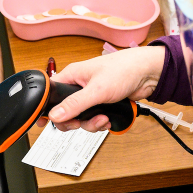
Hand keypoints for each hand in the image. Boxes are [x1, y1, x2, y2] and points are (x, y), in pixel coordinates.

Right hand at [41, 46, 164, 131]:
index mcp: (72, 76)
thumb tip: (55, 114)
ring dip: (90, 124)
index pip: (50, 94)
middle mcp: (79, 86)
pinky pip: (93, 120)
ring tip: (101, 119)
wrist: (148, 74)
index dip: (47, 109)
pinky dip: (99, 123)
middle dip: (73, 121)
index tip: (44, 123)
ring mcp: (90, 96)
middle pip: (64, 111)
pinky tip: (107, 119)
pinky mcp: (101, 104)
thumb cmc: (123, 69)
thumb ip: (75, 104)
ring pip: (80, 118)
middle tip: (78, 124)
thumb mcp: (97, 89)